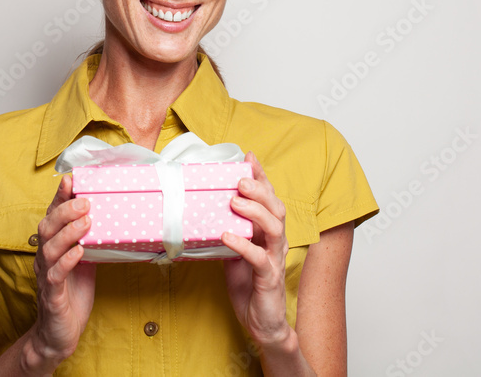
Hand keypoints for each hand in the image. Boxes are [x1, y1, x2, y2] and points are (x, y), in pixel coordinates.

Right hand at [31, 174, 97, 363]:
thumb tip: (109, 217)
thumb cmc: (72, 294)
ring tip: (86, 221)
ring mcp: (46, 276)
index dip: (59, 198)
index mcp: (52, 247)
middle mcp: (44, 258)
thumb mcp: (84, 261)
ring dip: (68, 232)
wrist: (59, 333)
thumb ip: (90, 240)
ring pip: (49, 248)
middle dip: (65, 211)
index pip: (52, 216)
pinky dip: (67, 261)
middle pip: (47, 227)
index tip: (70, 179)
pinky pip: (55, 275)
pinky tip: (79, 253)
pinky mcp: (52, 295)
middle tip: (84, 201)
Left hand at [221, 150, 293, 348]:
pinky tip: (228, 236)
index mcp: (268, 233)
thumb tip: (205, 211)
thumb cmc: (249, 287)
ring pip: (274, 228)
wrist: (263, 323)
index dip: (261, 177)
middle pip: (276, 208)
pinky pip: (259, 258)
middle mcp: (276, 242)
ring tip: (235, 201)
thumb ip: (228, 231)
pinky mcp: (269, 278)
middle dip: (260, 190)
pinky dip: (244, 245)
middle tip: (240, 179)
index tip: (248, 157)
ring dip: (255, 211)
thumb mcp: (234, 253)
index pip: (269, 199)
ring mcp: (275, 260)